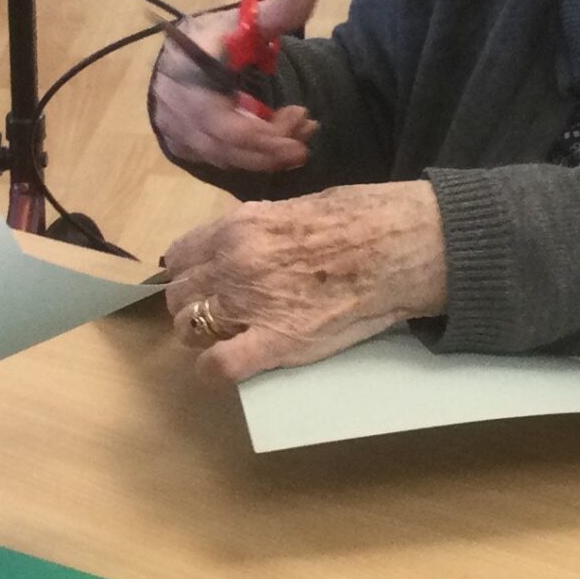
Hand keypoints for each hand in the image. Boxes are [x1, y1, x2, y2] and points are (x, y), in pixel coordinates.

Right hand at [147, 0, 322, 175]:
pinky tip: (281, 142)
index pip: (225, 121)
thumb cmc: (211, 39)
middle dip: (274, 144)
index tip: (303, 119)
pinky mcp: (187, 146)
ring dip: (269, 152)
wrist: (175, 58)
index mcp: (191, 77)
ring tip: (303, 133)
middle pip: (230, 144)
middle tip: (309, 127)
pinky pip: (224, 160)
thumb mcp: (242, 21)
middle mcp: (181, 111)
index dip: (264, 133)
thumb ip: (278, 10)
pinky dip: (255, 155)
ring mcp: (181, 132)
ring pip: (229, 156)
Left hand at [160, 182, 447, 382]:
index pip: (180, 257)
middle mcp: (233, 264)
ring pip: (189, 328)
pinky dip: (212, 371)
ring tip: (224, 338)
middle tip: (215, 314)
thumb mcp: (292, 207)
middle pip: (179, 295)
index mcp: (237, 228)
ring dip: (201, 336)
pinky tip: (221, 369)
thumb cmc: (358, 220)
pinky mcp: (276, 342)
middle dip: (191, 306)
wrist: (400, 245)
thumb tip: (237, 244)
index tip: (201, 282)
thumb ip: (255, 228)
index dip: (188, 273)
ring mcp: (250, 304)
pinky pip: (220, 365)